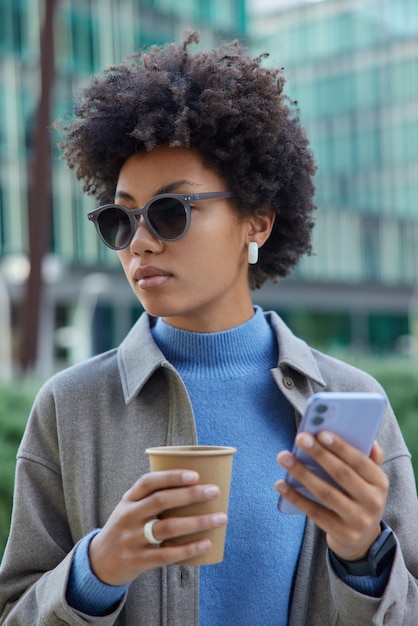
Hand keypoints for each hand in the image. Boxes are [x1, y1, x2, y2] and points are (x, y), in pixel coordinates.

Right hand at [89, 470, 226, 585]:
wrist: (99, 562)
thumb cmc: (127, 528)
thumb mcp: (131, 508)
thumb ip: (154, 498)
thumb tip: (197, 487)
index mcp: (128, 499)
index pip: (148, 482)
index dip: (171, 477)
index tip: (195, 474)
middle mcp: (128, 516)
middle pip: (160, 501)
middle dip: (190, 495)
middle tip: (214, 491)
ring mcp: (131, 539)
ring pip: (167, 528)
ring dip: (196, 522)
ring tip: (220, 518)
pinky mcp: (137, 561)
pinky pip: (166, 555)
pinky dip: (188, 549)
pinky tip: (206, 543)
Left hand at [275, 432, 388, 560]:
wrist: (362, 540)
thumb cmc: (359, 498)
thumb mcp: (369, 480)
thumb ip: (369, 459)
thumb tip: (369, 440)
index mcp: (380, 483)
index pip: (360, 461)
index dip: (341, 447)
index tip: (321, 433)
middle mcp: (372, 502)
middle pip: (341, 474)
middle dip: (319, 454)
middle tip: (300, 438)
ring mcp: (357, 520)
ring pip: (325, 493)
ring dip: (302, 473)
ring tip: (284, 457)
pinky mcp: (341, 533)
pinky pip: (314, 512)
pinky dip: (295, 497)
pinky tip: (281, 484)